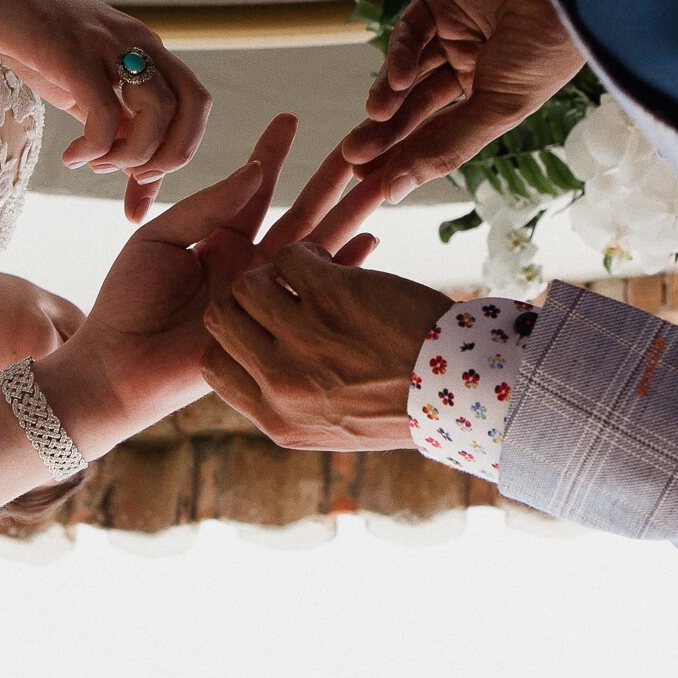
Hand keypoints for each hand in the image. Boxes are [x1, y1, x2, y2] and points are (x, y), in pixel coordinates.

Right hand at [0, 0, 211, 221]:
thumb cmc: (35, 41)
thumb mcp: (82, 87)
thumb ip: (114, 124)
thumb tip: (136, 174)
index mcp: (148, 49)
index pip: (196, 102)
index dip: (182, 149)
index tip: (141, 180)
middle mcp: (139, 42)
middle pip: (193, 105)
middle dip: (171, 156)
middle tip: (131, 177)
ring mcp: (108, 44)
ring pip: (156, 110)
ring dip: (130, 155)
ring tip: (93, 163)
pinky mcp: (73, 51)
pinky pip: (104, 111)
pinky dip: (94, 147)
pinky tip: (72, 156)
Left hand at [41, 115, 374, 454]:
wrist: (118, 366)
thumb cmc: (128, 300)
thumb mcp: (159, 237)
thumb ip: (207, 205)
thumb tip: (254, 170)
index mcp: (219, 238)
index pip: (255, 188)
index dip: (272, 153)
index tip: (290, 118)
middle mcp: (248, 263)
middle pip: (301, 211)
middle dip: (331, 180)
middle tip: (364, 146)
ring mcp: (265, 293)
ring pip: (317, 244)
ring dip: (351, 212)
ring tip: (382, 181)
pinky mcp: (275, 324)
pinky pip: (316, 291)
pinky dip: (345, 267)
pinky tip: (372, 241)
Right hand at [201, 244, 452, 450]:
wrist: (465, 388)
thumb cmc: (406, 402)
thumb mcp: (335, 426)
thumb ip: (291, 407)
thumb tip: (260, 378)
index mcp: (279, 421)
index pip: (213, 368)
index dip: (228, 339)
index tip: (254, 327)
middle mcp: (284, 383)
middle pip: (221, 318)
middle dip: (242, 297)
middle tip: (273, 289)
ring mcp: (304, 337)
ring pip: (248, 282)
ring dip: (272, 270)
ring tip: (303, 273)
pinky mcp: (333, 295)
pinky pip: (290, 256)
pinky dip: (305, 251)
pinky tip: (327, 260)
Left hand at [340, 0, 584, 201]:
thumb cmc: (545, 48)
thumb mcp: (498, 107)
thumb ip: (445, 147)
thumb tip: (395, 191)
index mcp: (492, 92)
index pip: (440, 131)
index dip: (407, 157)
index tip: (374, 184)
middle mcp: (470, 61)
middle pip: (416, 105)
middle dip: (386, 132)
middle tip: (354, 156)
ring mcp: (453, 27)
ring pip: (407, 70)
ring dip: (387, 96)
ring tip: (372, 118)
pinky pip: (410, 29)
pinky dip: (398, 55)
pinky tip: (394, 82)